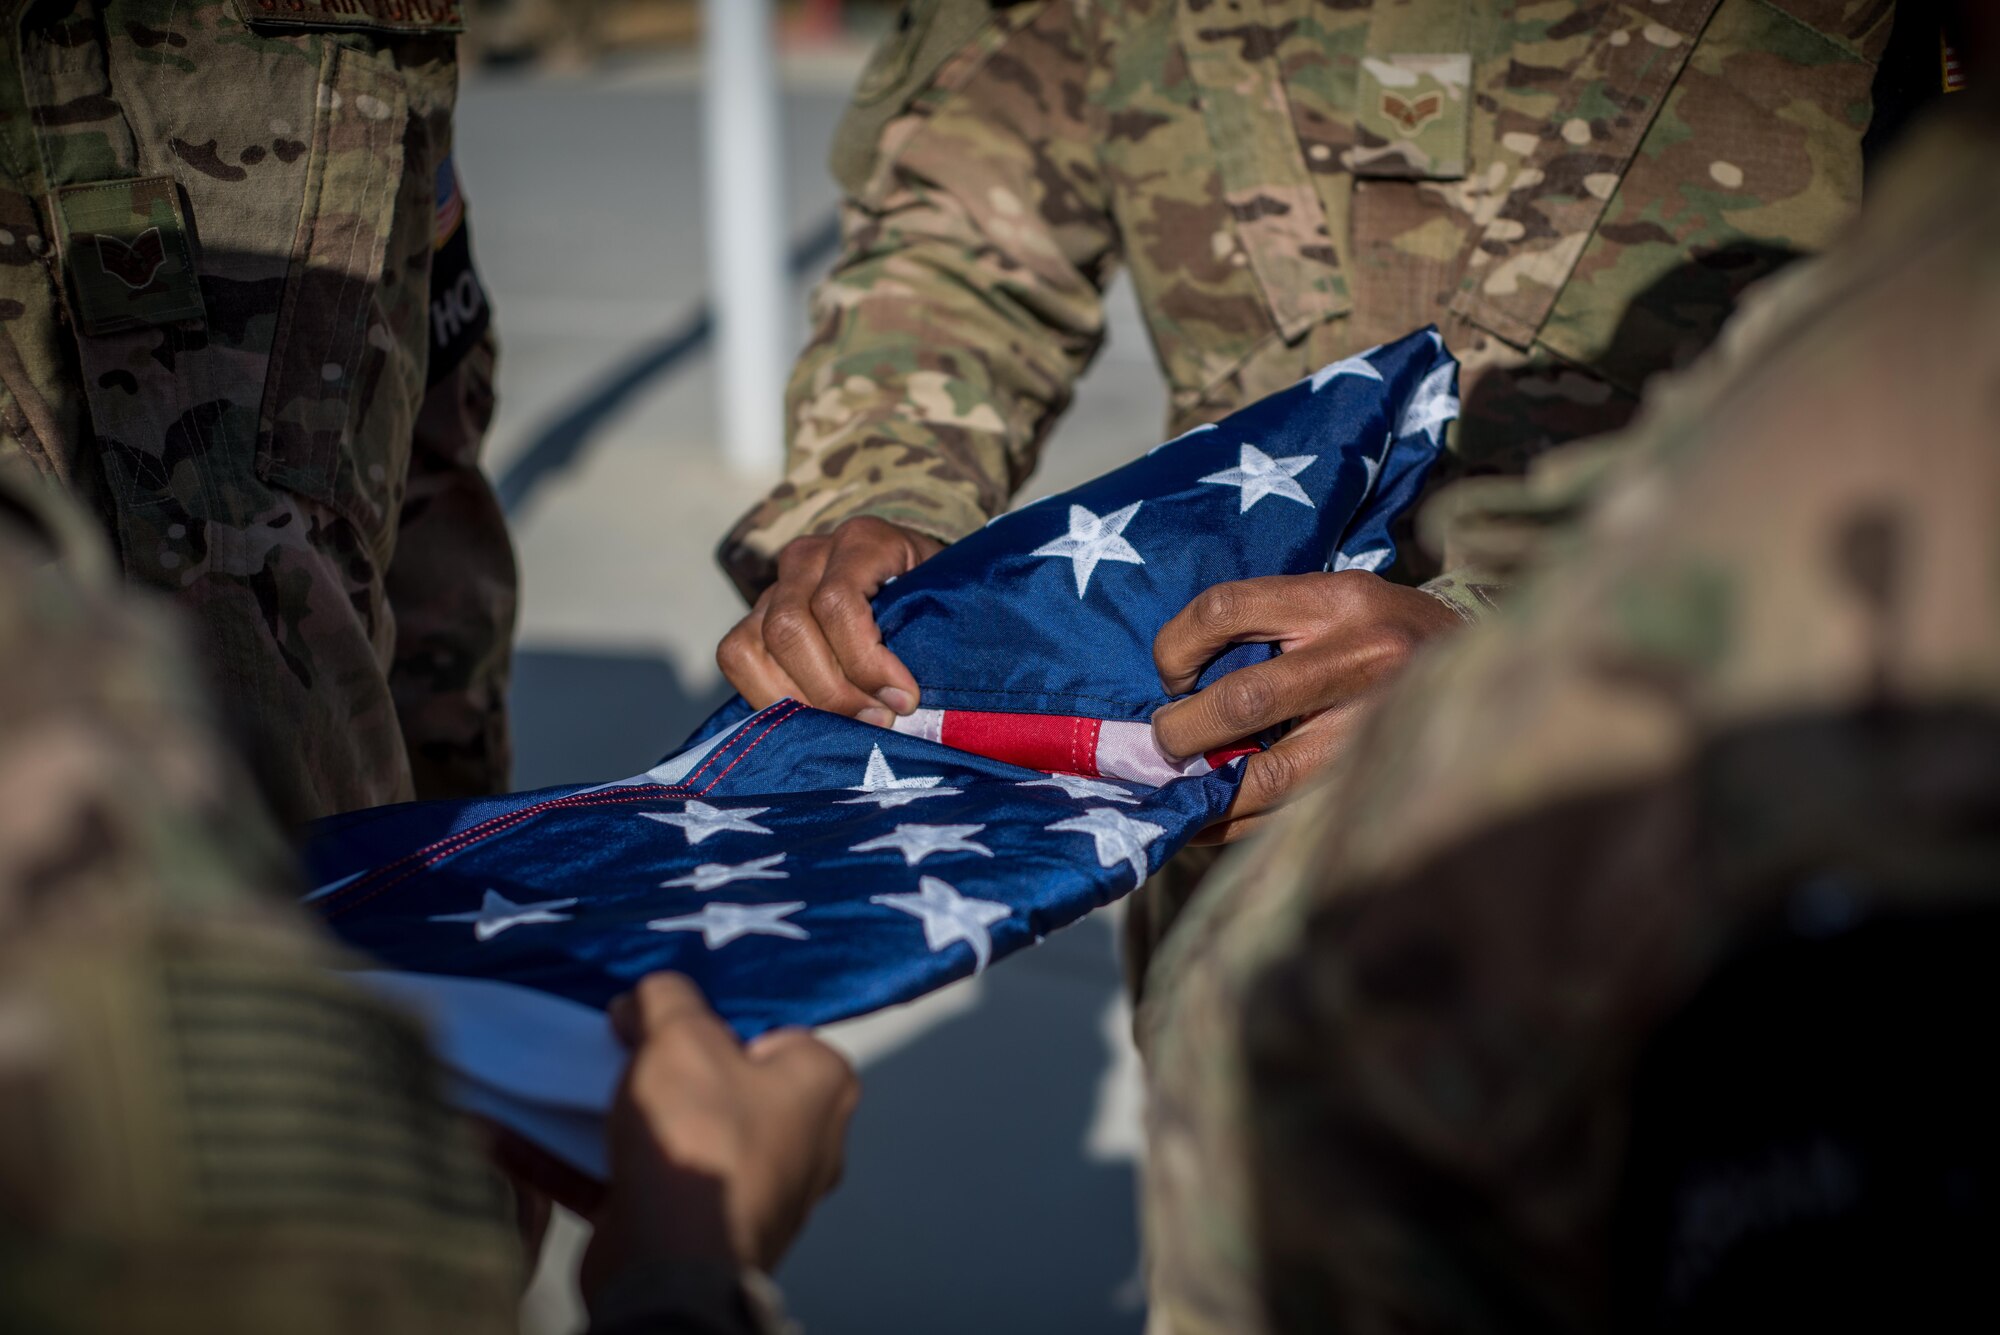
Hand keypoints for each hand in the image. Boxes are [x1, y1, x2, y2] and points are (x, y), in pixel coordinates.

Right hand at [580, 974, 858, 1293]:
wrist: (670, 1263)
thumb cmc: (700, 1138)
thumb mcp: (680, 1035)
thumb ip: (665, 998)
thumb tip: (645, 1000)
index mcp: (823, 1088)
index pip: (774, 1031)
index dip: (716, 1018)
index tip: (667, 1018)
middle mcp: (807, 1143)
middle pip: (726, 1082)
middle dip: (668, 1067)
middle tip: (625, 1050)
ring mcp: (759, 1193)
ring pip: (688, 1134)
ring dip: (632, 1116)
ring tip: (587, 1090)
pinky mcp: (707, 1232)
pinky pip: (652, 1181)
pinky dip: (602, 1162)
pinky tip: (546, 1138)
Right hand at [717, 517, 942, 724]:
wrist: (910, 578)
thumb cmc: (934, 598)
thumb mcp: (944, 603)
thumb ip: (933, 635)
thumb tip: (910, 704)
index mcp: (862, 540)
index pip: (837, 602)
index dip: (865, 661)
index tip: (903, 700)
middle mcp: (810, 555)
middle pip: (790, 627)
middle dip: (833, 689)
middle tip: (877, 721)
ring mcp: (776, 584)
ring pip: (754, 644)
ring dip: (798, 698)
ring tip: (845, 727)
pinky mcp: (756, 615)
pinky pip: (737, 656)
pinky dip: (767, 696)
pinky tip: (811, 719)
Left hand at [1151, 573, 1462, 844]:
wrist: (1493, 671)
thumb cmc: (1388, 635)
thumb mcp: (1339, 603)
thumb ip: (1271, 630)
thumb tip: (1177, 690)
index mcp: (1340, 599)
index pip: (1225, 608)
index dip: (1176, 646)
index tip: (1170, 674)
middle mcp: (1364, 656)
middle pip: (1244, 700)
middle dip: (1183, 731)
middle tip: (1164, 742)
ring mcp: (1375, 726)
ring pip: (1268, 775)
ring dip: (1206, 790)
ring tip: (1180, 788)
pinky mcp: (1379, 780)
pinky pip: (1290, 814)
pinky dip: (1235, 823)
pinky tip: (1210, 820)